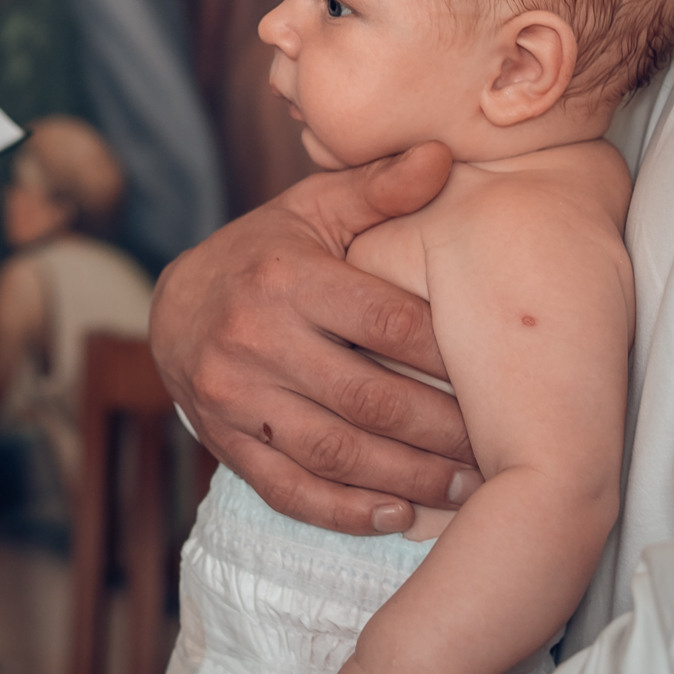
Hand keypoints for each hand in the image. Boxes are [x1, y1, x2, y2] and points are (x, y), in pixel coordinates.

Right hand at [150, 143, 476, 533]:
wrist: (172, 306)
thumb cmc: (264, 254)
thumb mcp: (313, 210)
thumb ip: (378, 190)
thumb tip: (440, 156)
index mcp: (286, 277)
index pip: (387, 324)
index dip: (449, 356)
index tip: (501, 378)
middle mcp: (255, 338)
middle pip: (368, 399)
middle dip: (443, 433)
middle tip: (500, 452)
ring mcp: (235, 396)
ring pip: (334, 453)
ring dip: (408, 479)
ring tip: (467, 490)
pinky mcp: (224, 441)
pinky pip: (289, 489)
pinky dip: (346, 511)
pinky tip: (398, 517)